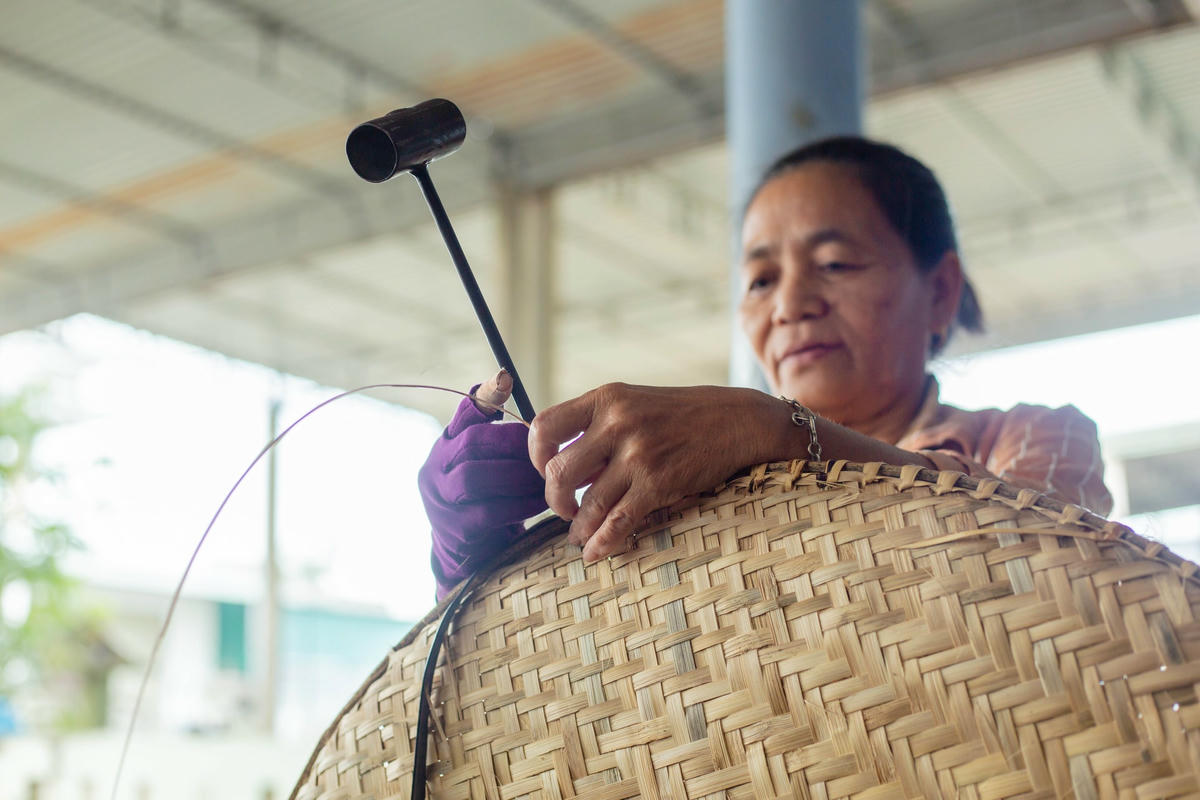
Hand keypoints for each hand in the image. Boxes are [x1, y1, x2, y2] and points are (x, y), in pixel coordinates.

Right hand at [418, 370, 546, 595]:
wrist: (468, 555)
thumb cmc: (487, 499)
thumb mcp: (489, 464)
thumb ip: (500, 438)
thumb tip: (520, 395)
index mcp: (445, 446)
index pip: (461, 414)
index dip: (484, 396)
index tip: (506, 380)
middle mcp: (435, 468)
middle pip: (471, 443)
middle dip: (513, 444)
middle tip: (545, 450)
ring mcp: (440, 500)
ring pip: (476, 477)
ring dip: (517, 476)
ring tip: (546, 479)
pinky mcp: (455, 529)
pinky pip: (490, 511)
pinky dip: (519, 504)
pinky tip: (540, 502)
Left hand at [528, 383, 780, 561]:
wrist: (735, 420)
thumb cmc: (679, 414)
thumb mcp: (633, 403)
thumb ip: (597, 427)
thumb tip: (559, 465)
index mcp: (605, 398)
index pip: (544, 426)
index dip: (535, 455)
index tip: (546, 470)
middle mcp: (616, 423)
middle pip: (557, 471)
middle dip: (554, 499)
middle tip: (564, 508)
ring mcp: (637, 454)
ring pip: (586, 503)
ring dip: (577, 527)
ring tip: (578, 535)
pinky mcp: (657, 483)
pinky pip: (618, 521)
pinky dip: (602, 542)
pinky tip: (595, 552)